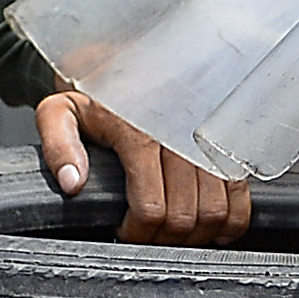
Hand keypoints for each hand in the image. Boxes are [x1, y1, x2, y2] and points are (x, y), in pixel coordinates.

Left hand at [36, 90, 251, 246]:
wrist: (130, 58)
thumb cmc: (97, 92)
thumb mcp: (62, 110)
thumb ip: (58, 146)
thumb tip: (73, 183)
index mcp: (137, 130)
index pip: (150, 206)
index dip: (137, 232)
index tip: (125, 232)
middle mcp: (178, 133)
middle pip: (183, 216)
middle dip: (162, 239)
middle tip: (146, 236)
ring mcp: (207, 139)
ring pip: (214, 212)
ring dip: (194, 236)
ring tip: (170, 232)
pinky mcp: (226, 143)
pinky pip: (240, 196)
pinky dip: (230, 222)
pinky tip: (209, 227)